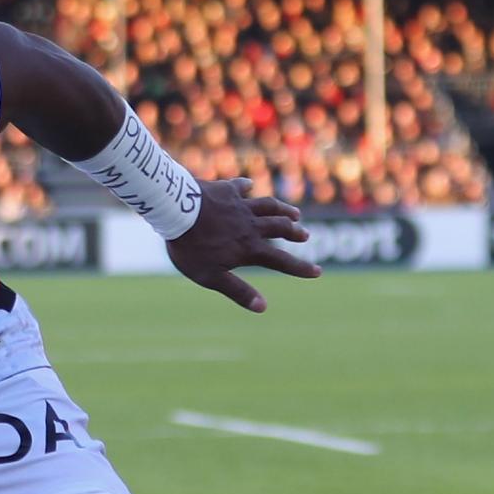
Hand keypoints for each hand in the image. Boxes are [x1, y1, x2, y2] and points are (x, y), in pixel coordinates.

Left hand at [165, 179, 319, 311]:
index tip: (317, 272)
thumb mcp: (212, 277)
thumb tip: (262, 308)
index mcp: (249, 248)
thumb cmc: (191, 247)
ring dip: (283, 210)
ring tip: (294, 213)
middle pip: (280, 228)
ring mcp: (239, 205)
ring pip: (268, 206)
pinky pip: (240, 187)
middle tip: (305, 235)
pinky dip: (247, 187)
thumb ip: (238, 291)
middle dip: (294, 232)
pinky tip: (249, 186)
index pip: (281, 261)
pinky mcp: (225, 191)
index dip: (300, 268)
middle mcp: (250, 225)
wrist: (177, 210)